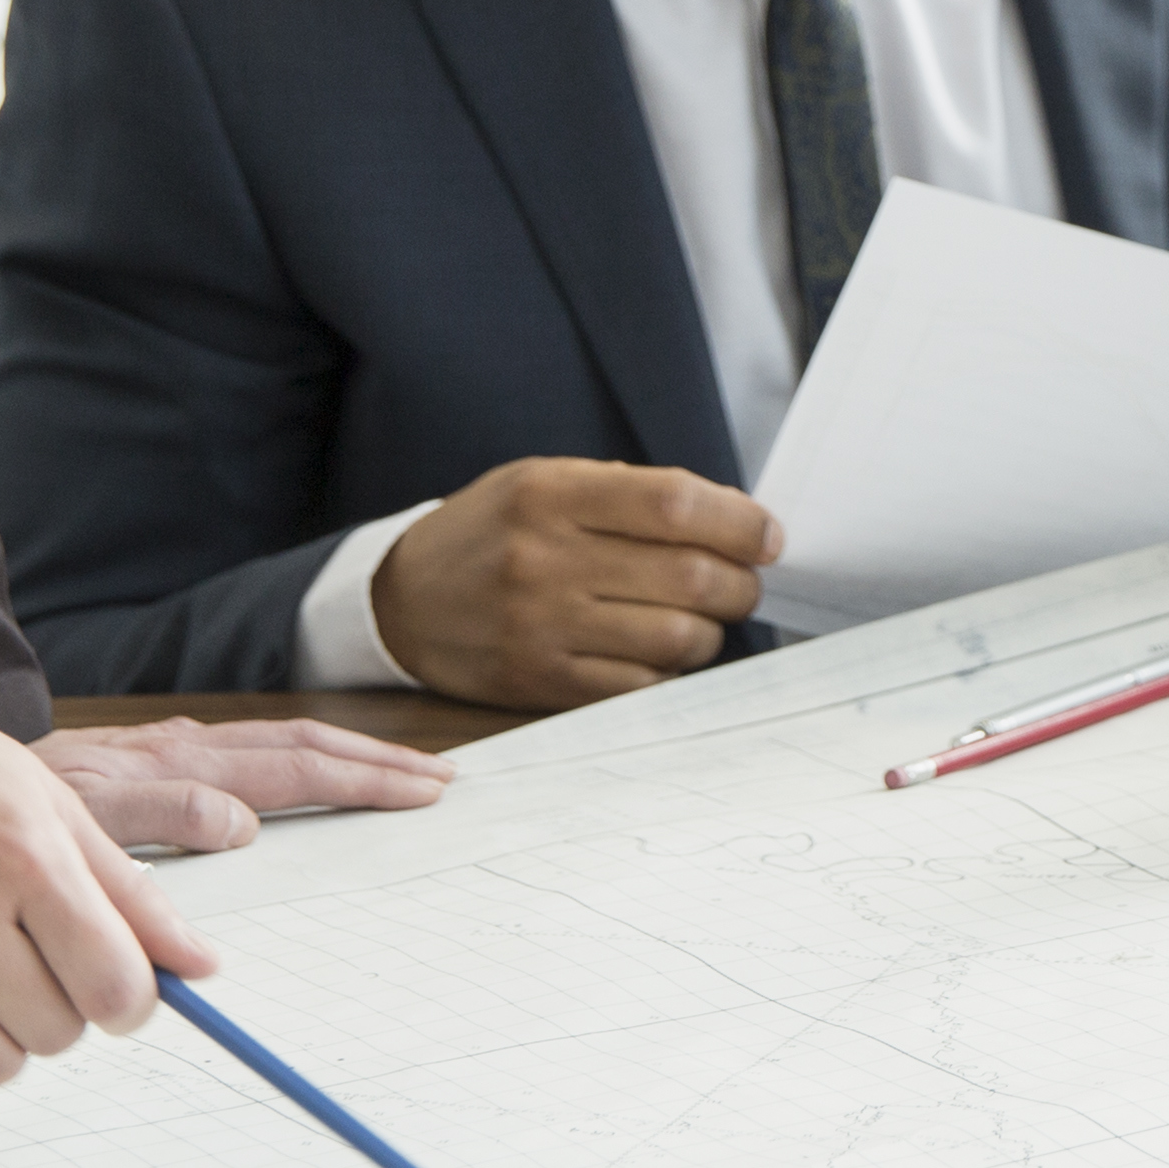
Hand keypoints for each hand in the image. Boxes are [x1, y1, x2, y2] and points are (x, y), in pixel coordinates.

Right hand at [0, 623, 208, 1089]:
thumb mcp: (53, 801)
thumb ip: (131, 891)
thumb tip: (198, 965)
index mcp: (23, 854)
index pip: (112, 985)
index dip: (134, 998)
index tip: (125, 985)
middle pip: (57, 1032)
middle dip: (71, 1008)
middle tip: (48, 960)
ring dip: (11, 1035)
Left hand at [35, 716, 455, 851]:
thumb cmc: (7, 815)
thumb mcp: (77, 823)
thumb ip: (158, 817)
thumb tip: (243, 822)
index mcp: (176, 762)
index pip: (295, 768)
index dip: (363, 779)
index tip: (420, 790)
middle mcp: (183, 748)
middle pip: (304, 748)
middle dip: (378, 762)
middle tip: (441, 781)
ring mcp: (174, 750)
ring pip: (283, 745)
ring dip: (351, 757)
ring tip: (409, 773)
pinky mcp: (159, 759)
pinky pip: (252, 753)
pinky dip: (304, 760)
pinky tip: (322, 772)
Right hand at [371, 457, 779, 709]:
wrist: (400, 602)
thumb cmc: (491, 533)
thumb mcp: (542, 481)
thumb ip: (628, 493)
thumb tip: (733, 521)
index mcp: (551, 494)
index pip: (675, 502)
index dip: (740, 521)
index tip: (768, 536)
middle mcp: (544, 560)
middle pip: (688, 575)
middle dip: (739, 583)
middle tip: (744, 582)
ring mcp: (540, 627)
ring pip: (674, 638)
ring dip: (710, 631)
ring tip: (703, 618)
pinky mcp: (539, 683)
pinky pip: (639, 686)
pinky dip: (669, 671)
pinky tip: (661, 652)